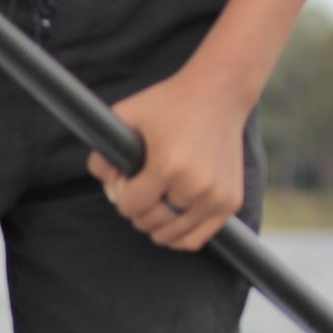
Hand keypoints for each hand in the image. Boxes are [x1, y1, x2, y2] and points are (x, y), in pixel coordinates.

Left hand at [86, 68, 248, 252]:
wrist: (220, 93)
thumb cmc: (169, 104)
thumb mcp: (126, 117)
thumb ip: (103, 153)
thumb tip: (105, 184)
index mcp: (168, 166)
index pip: (129, 206)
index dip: (121, 194)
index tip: (127, 179)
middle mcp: (195, 185)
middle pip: (148, 222)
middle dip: (137, 208)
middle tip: (142, 187)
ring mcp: (215, 196)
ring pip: (169, 236)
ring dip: (156, 223)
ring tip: (156, 200)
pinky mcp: (229, 202)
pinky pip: (195, 239)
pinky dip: (179, 236)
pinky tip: (172, 218)